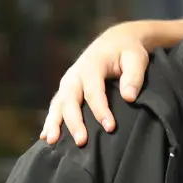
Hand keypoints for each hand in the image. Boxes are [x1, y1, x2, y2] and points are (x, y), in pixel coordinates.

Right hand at [40, 22, 154, 145]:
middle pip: (70, 99)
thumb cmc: (128, 51)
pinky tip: (45, 136)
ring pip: (58, 103)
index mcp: (92, 65)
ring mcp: (68, 82)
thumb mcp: (136, 59)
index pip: (94, 91)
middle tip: (81, 141)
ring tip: (51, 141)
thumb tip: (129, 97)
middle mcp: (75, 74)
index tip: (110, 128)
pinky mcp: (67, 89)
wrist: (115, 41)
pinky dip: (50, 120)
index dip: (100, 110)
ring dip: (54, 122)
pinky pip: (56, 106)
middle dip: (74, 121)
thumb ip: (133, 77)